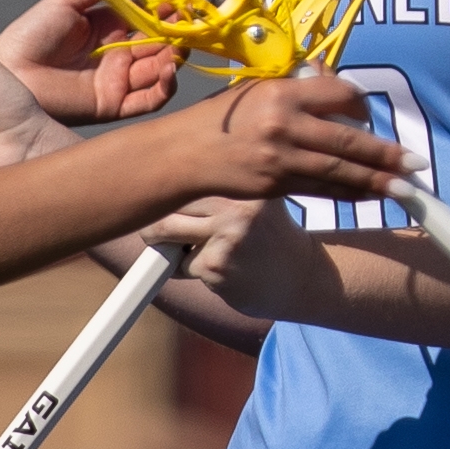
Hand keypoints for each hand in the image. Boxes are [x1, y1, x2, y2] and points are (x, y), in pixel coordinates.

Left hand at [0, 0, 179, 124]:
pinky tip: (169, 68)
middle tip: (185, 21)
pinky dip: (164, 87)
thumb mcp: (65, 2)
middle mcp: (115, 54)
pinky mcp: (113, 104)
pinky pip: (148, 100)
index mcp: (105, 28)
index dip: (161, 10)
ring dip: (173, 56)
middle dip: (173, 32)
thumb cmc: (30, 34)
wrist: (8, 69)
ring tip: (179, 42)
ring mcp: (116, 80)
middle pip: (156, 44)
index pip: (144, 18)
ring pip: (157, 70)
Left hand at [143, 194, 312, 314]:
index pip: (182, 172)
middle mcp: (236, 202)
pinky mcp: (217, 265)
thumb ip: (213, 184)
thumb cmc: (267, 232)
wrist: (302, 276)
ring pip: (163, 232)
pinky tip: (219, 268)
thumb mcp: (252, 195)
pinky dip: (187, 270)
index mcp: (244, 178)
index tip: (153, 192)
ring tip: (190, 247)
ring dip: (165, 245)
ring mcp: (227, 234)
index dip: (164, 186)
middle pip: (166, 201)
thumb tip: (148, 184)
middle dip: (157, 218)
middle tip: (166, 229)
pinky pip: (178, 264)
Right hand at [172, 76, 406, 204]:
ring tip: (406, 187)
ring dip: (377, 181)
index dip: (361, 106)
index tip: (369, 116)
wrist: (184, 153)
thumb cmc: (222, 118)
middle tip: (416, 163)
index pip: (339, 94)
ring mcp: (280, 157)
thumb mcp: (258, 91)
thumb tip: (338, 89)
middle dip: (386, 154)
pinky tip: (370, 194)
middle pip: (348, 140)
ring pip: (339, 171)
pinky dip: (349, 192)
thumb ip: (299, 90)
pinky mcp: (275, 184)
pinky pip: (321, 190)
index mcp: (282, 92)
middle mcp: (284, 123)